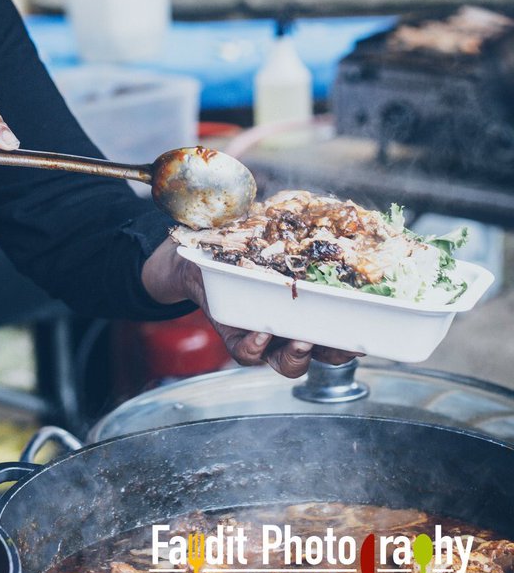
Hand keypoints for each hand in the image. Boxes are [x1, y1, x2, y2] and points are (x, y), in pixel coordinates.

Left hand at [140, 237, 358, 379]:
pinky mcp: (234, 338)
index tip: (372, 335)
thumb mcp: (280, 231)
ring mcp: (265, 337)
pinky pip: (248, 354)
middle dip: (337, 352)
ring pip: (288, 364)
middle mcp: (292, 328)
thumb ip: (308, 223)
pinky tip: (261, 331)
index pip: (343, 330)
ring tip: (302, 339)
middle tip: (346, 344)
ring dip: (298, 356)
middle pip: (324, 354)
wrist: (199, 256)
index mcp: (310, 306)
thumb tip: (339, 208)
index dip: (360, 337)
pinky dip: (256, 347)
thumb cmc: (248, 243)